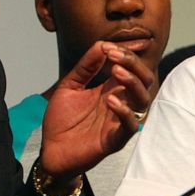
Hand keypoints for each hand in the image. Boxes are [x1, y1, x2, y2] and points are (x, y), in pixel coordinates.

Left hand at [39, 41, 154, 179]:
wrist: (50, 151)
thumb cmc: (62, 121)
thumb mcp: (70, 86)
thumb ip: (85, 67)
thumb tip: (101, 44)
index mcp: (112, 89)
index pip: (131, 68)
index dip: (125, 55)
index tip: (108, 47)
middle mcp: (121, 103)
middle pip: (144, 80)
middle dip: (134, 64)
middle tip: (115, 55)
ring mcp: (119, 121)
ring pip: (143, 100)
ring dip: (133, 83)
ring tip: (117, 72)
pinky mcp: (115, 139)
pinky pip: (130, 126)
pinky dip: (125, 112)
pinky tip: (110, 101)